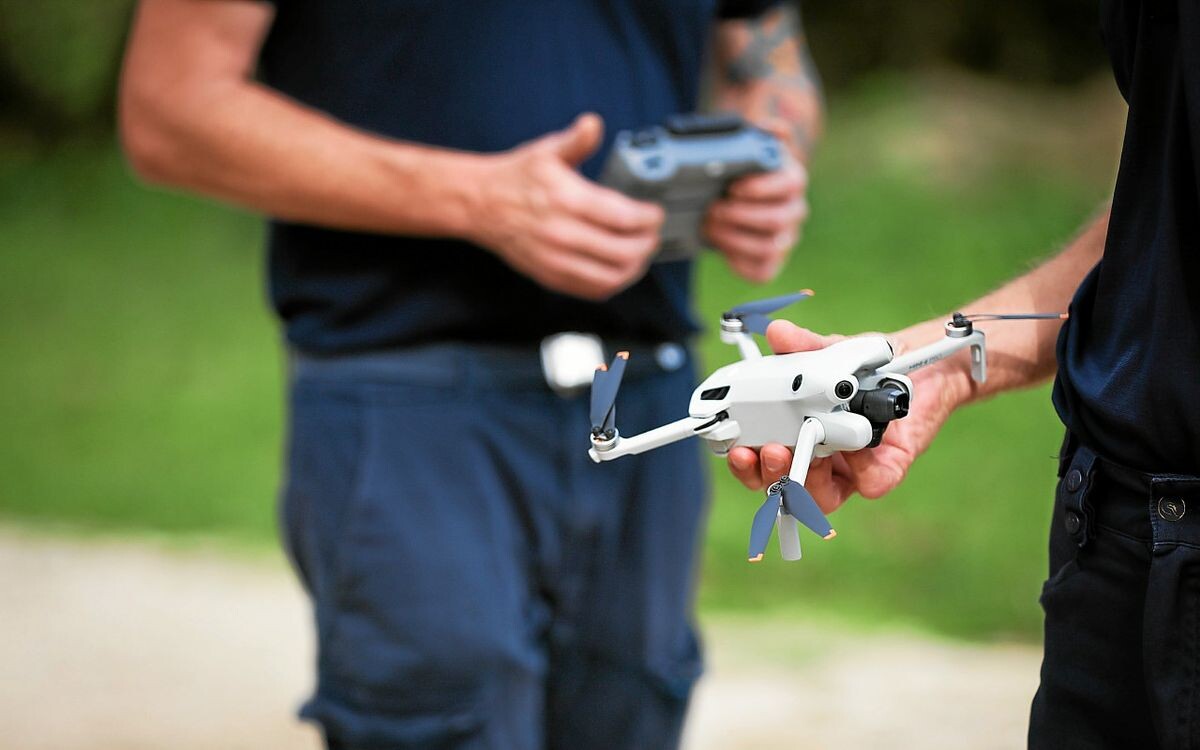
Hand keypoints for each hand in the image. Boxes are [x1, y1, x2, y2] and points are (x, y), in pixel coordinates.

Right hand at [468, 113, 664, 300]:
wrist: (480, 204)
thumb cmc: (517, 176)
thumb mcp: (547, 151)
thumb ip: (576, 140)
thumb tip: (593, 124)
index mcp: (568, 200)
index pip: (624, 218)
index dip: (649, 219)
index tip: (656, 214)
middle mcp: (563, 234)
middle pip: (624, 251)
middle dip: (648, 244)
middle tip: (653, 234)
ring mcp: (556, 260)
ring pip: (612, 276)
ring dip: (635, 267)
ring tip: (641, 253)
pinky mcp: (550, 276)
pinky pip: (593, 290)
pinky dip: (614, 282)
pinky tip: (620, 268)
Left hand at [703, 120, 808, 282]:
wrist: (734, 197)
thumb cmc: (740, 172)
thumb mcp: (748, 147)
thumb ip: (761, 134)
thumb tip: (776, 129)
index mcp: (793, 181)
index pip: (789, 185)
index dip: (759, 188)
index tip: (733, 187)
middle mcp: (795, 211)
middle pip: (776, 219)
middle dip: (739, 215)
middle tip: (712, 208)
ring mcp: (786, 240)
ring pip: (767, 247)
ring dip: (733, 238)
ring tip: (710, 226)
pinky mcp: (771, 263)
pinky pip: (761, 271)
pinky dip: (737, 261)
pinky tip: (721, 246)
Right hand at [726, 320, 969, 512]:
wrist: (923, 366)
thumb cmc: (870, 366)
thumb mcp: (831, 351)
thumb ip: (803, 346)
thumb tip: (778, 333)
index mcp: (798, 434)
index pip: (761, 459)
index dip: (745, 462)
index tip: (735, 449)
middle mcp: (821, 458)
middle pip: (783, 486)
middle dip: (768, 475)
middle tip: (768, 451)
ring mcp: (852, 469)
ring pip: (820, 495)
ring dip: (805, 480)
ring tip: (803, 449)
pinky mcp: (886, 470)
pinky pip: (868, 484)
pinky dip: (859, 468)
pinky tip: (855, 443)